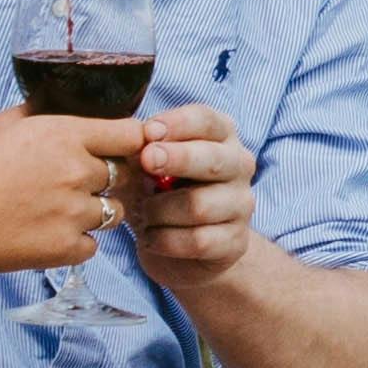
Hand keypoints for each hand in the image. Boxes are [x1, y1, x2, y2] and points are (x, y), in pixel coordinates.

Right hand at [0, 107, 128, 283]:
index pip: (132, 134)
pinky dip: (76, 241)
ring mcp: (74, 213)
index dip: (131, 141)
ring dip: (93, 210)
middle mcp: (78, 172)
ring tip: (54, 209)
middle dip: (108, 176)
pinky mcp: (64, 249)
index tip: (122, 147)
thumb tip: (60, 105)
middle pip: (124, 173)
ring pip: (112, 211)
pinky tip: (46, 233)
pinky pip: (92, 245)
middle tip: (73, 182)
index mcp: (64, 134)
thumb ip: (40, 113)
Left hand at [118, 103, 261, 284]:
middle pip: (212, 159)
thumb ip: (141, 151)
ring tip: (141, 214)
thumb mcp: (149, 166)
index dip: (178, 124)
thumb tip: (125, 143)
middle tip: (147, 160)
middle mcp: (239, 166)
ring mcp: (241, 205)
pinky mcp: (235, 241)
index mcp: (220, 137)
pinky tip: (150, 237)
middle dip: (177, 158)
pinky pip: (197, 240)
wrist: (185, 248)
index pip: (207, 120)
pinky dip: (164, 240)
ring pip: (199, 205)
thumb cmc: (163, 193)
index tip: (149, 132)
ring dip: (159, 210)